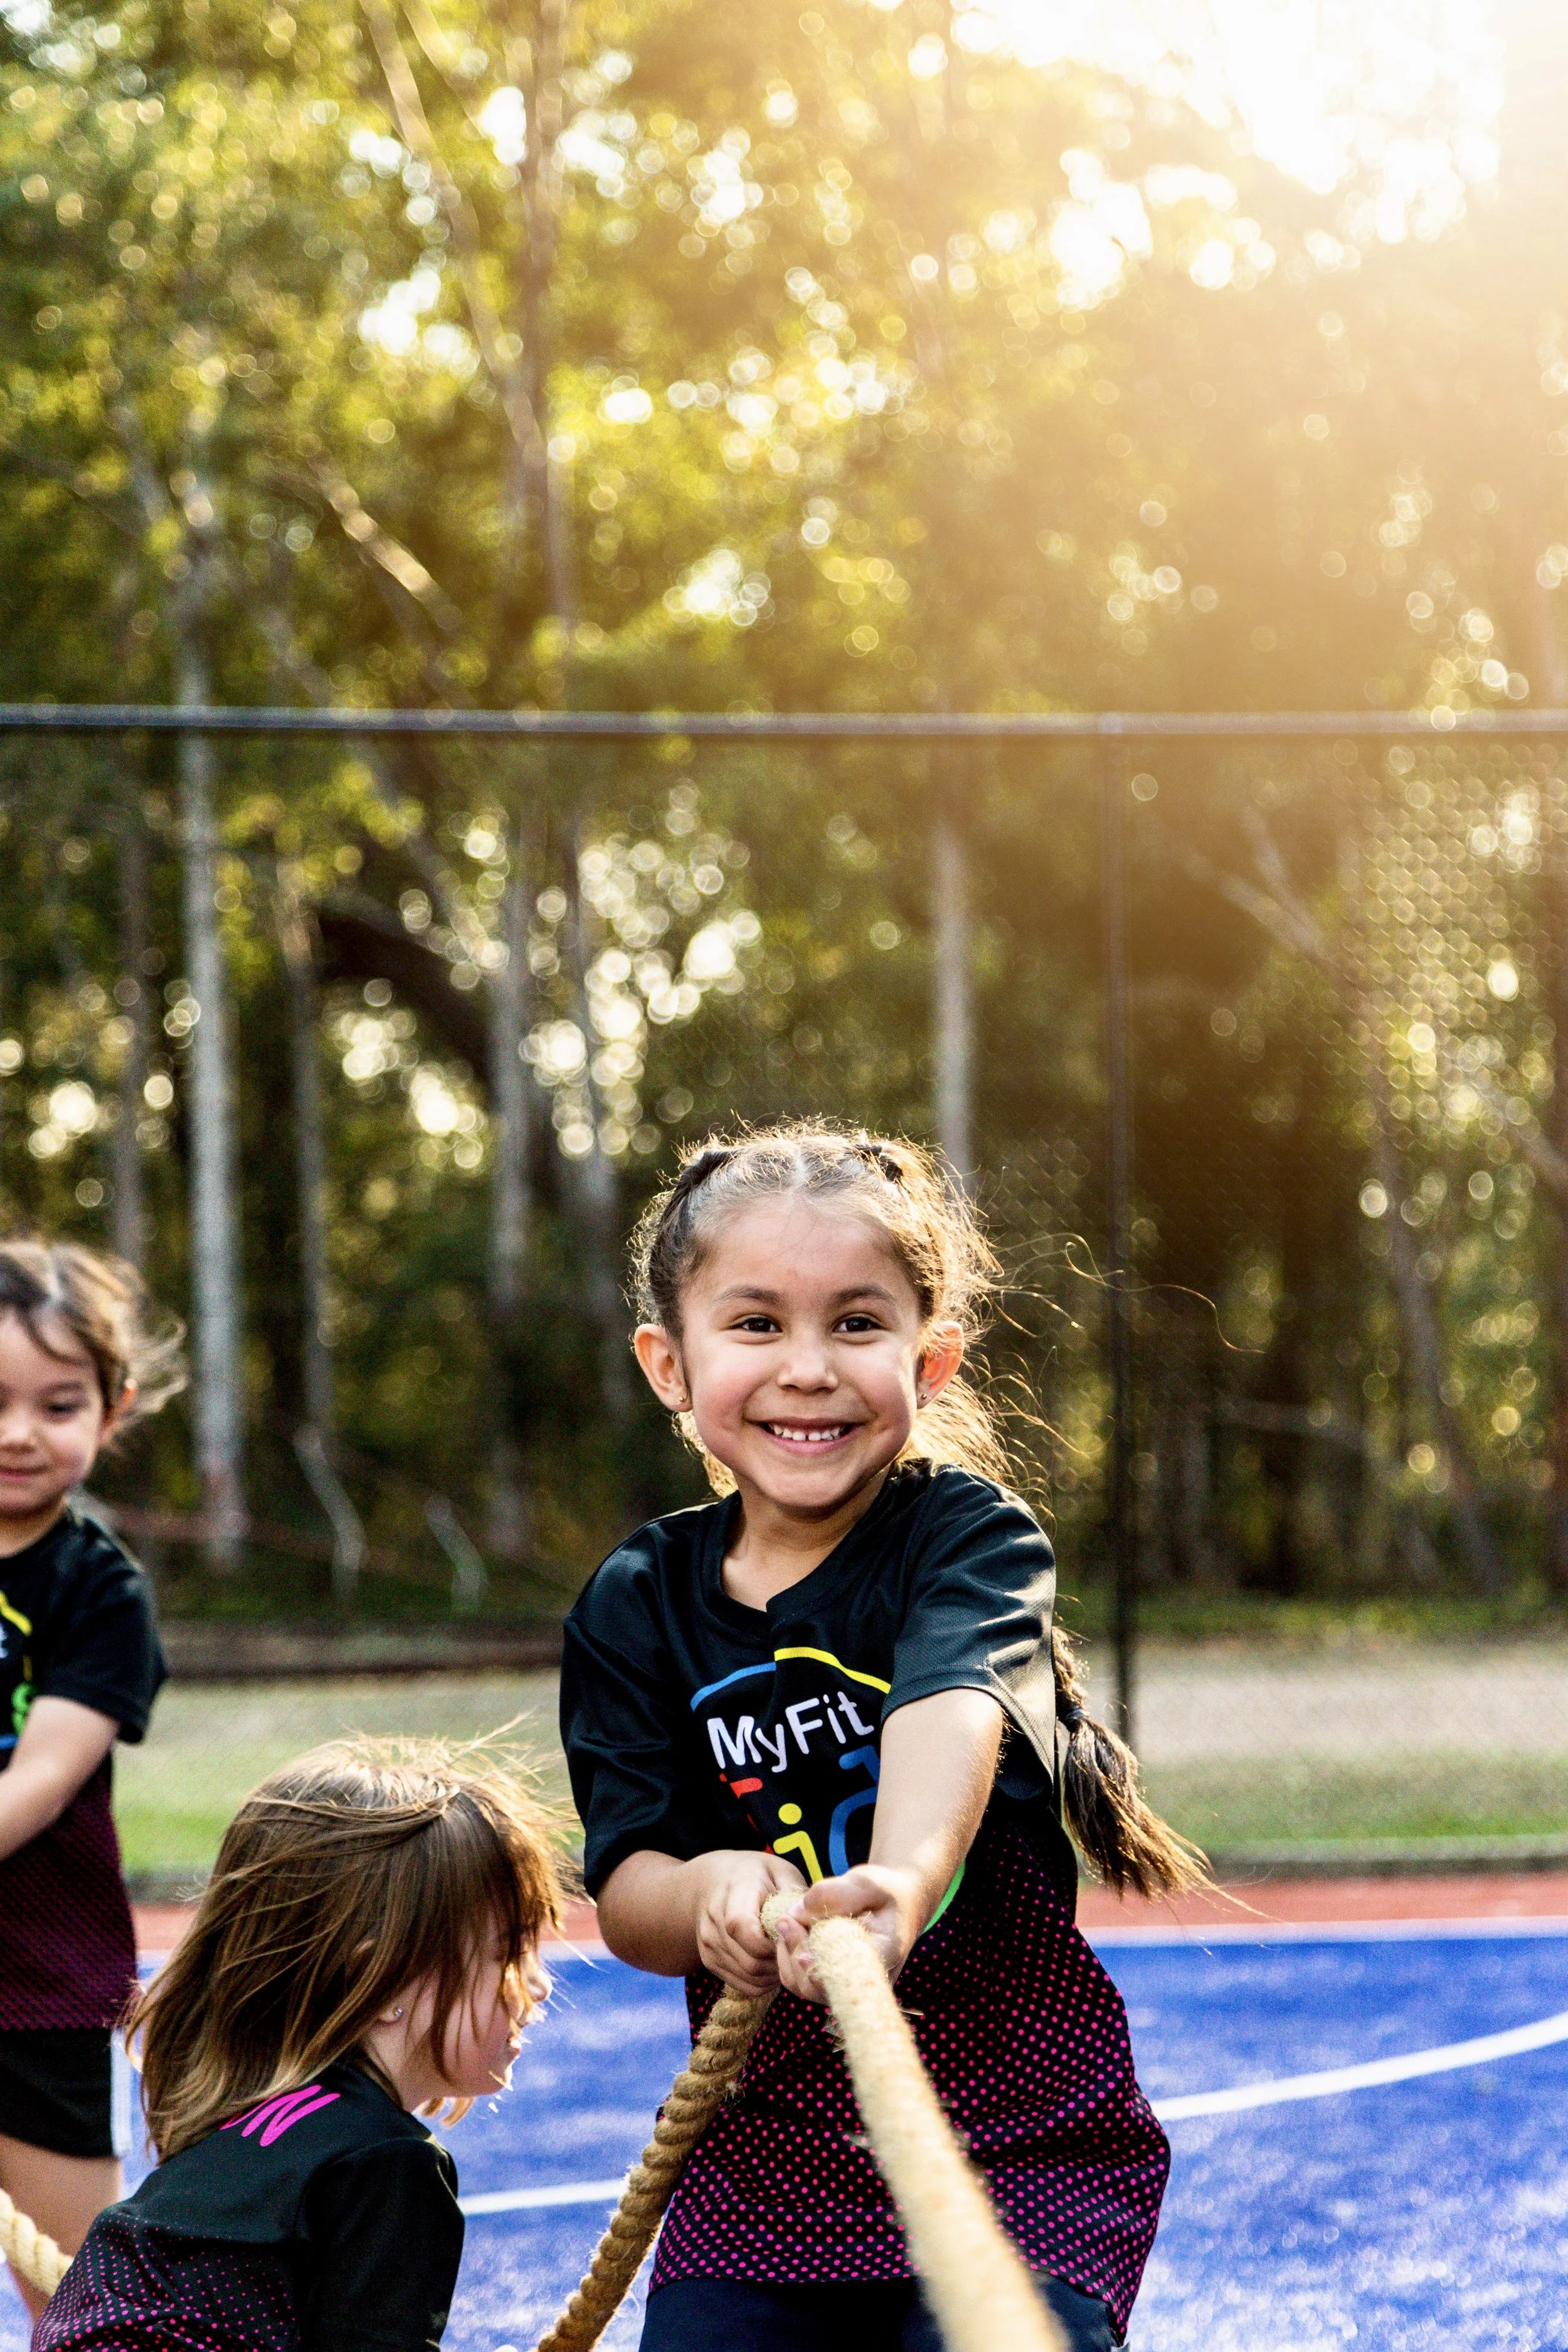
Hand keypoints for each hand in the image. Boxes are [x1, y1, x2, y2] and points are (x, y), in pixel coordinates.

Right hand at [688, 1849, 807, 1995]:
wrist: (713, 1881)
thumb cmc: (756, 1875)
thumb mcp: (780, 1872)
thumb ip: (795, 1896)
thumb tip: (812, 1923)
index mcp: (734, 1891)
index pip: (743, 1927)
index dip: (771, 1942)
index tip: (789, 1935)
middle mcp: (714, 1920)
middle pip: (750, 1961)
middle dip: (780, 1961)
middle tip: (796, 1949)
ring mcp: (709, 1944)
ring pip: (749, 1977)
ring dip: (774, 1974)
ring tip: (785, 1955)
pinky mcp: (709, 1961)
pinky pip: (743, 1985)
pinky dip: (763, 1982)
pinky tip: (772, 1965)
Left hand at [771, 1864, 922, 2004]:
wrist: (894, 1904)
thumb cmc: (884, 1893)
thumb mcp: (868, 1883)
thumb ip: (837, 1893)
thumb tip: (798, 1911)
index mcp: (881, 1957)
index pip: (848, 1977)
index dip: (822, 1972)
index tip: (802, 1956)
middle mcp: (861, 1981)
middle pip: (817, 1988)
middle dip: (797, 1953)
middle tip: (785, 1919)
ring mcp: (843, 1985)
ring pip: (803, 1987)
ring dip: (787, 1956)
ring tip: (784, 1922)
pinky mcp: (828, 1981)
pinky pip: (798, 1980)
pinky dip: (787, 1958)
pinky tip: (789, 1931)